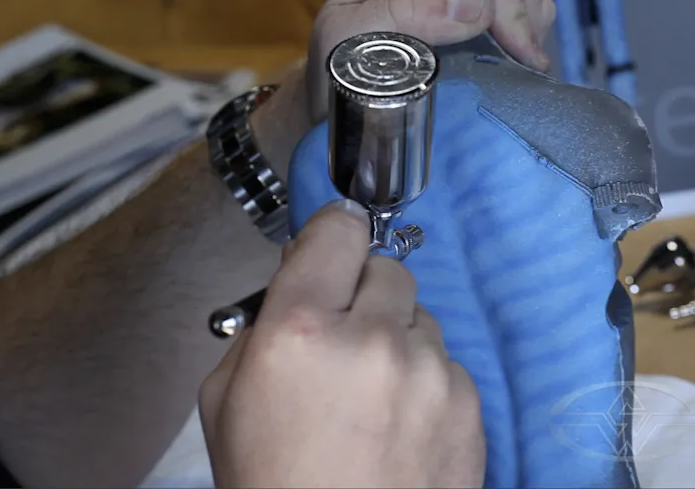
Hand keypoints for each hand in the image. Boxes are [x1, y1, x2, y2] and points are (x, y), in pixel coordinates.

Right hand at [199, 199, 484, 487]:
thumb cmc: (269, 483)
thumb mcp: (224, 399)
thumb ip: (259, 329)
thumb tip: (295, 285)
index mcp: (298, 330)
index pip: (335, 231)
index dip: (331, 234)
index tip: (332, 241)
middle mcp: (370, 339)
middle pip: (385, 269)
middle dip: (362, 295)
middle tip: (342, 337)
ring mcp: (430, 373)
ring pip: (420, 317)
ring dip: (397, 338)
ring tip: (372, 395)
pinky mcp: (470, 406)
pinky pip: (448, 364)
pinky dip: (428, 381)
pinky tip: (402, 424)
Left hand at [305, 0, 555, 121]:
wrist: (330, 92)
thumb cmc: (333, 66)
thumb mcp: (346, 39)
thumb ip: (402, 13)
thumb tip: (474, 4)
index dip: (507, 10)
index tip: (518, 59)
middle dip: (523, 20)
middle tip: (526, 69)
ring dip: (529, 24)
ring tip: (519, 64)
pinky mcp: (467, 1)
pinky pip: (521, 2)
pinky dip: (528, 29)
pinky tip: (514, 57)